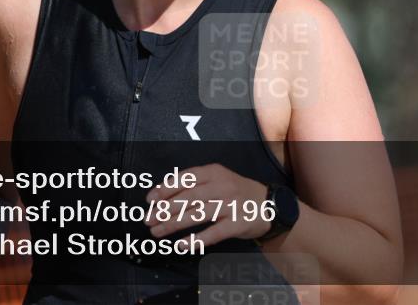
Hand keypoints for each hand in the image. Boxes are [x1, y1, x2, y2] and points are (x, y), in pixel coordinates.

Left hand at [143, 163, 271, 248]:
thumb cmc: (236, 192)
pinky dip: (196, 239)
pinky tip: (182, 244)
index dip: (165, 189)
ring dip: (174, 224)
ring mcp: (231, 205)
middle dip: (165, 209)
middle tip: (148, 219)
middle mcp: (222, 186)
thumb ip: (194, 184)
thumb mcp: (217, 179)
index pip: (185, 178)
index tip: (150, 200)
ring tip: (158, 232)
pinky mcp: (238, 223)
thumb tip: (163, 194)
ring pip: (197, 215)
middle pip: (188, 198)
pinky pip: (214, 233)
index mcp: (214, 172)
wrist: (269, 204)